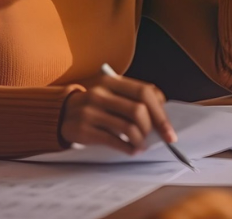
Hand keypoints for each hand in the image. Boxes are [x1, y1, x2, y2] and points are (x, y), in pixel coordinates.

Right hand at [59, 74, 176, 154]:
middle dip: (153, 128)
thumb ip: (133, 98)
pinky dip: (127, 148)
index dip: (161, 113)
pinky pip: (113, 140)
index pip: (145, 92)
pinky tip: (131, 150)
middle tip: (156, 139)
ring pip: (128, 127)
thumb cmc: (95, 105)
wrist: (61, 113)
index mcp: (112, 81)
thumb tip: (162, 117)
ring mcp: (91, 110)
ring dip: (140, 140)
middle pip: (138, 110)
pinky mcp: (84, 129)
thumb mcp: (112, 93)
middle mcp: (101, 93)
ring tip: (141, 145)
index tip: (169, 131)